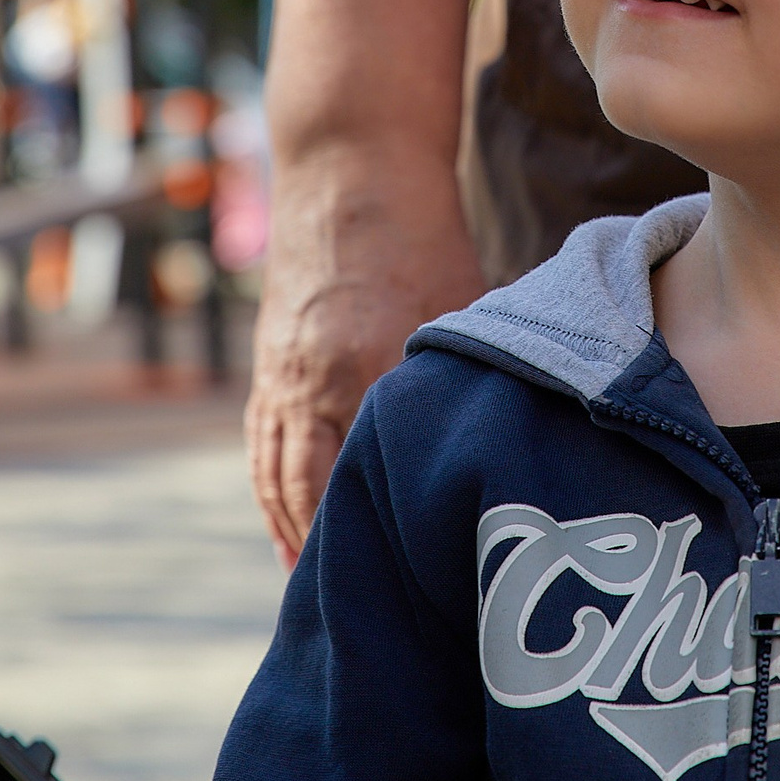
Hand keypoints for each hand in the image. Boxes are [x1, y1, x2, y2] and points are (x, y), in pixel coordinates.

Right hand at [247, 151, 484, 565]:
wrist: (349, 170)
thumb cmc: (423, 238)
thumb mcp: (460, 311)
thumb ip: (470, 379)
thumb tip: (517, 436)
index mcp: (360, 370)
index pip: (357, 480)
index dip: (367, 539)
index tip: (394, 589)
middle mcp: (307, 380)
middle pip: (304, 494)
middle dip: (321, 556)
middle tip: (346, 610)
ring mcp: (279, 373)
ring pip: (274, 475)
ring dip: (290, 533)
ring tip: (314, 585)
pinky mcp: (268, 362)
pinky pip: (262, 445)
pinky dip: (272, 492)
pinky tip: (288, 525)